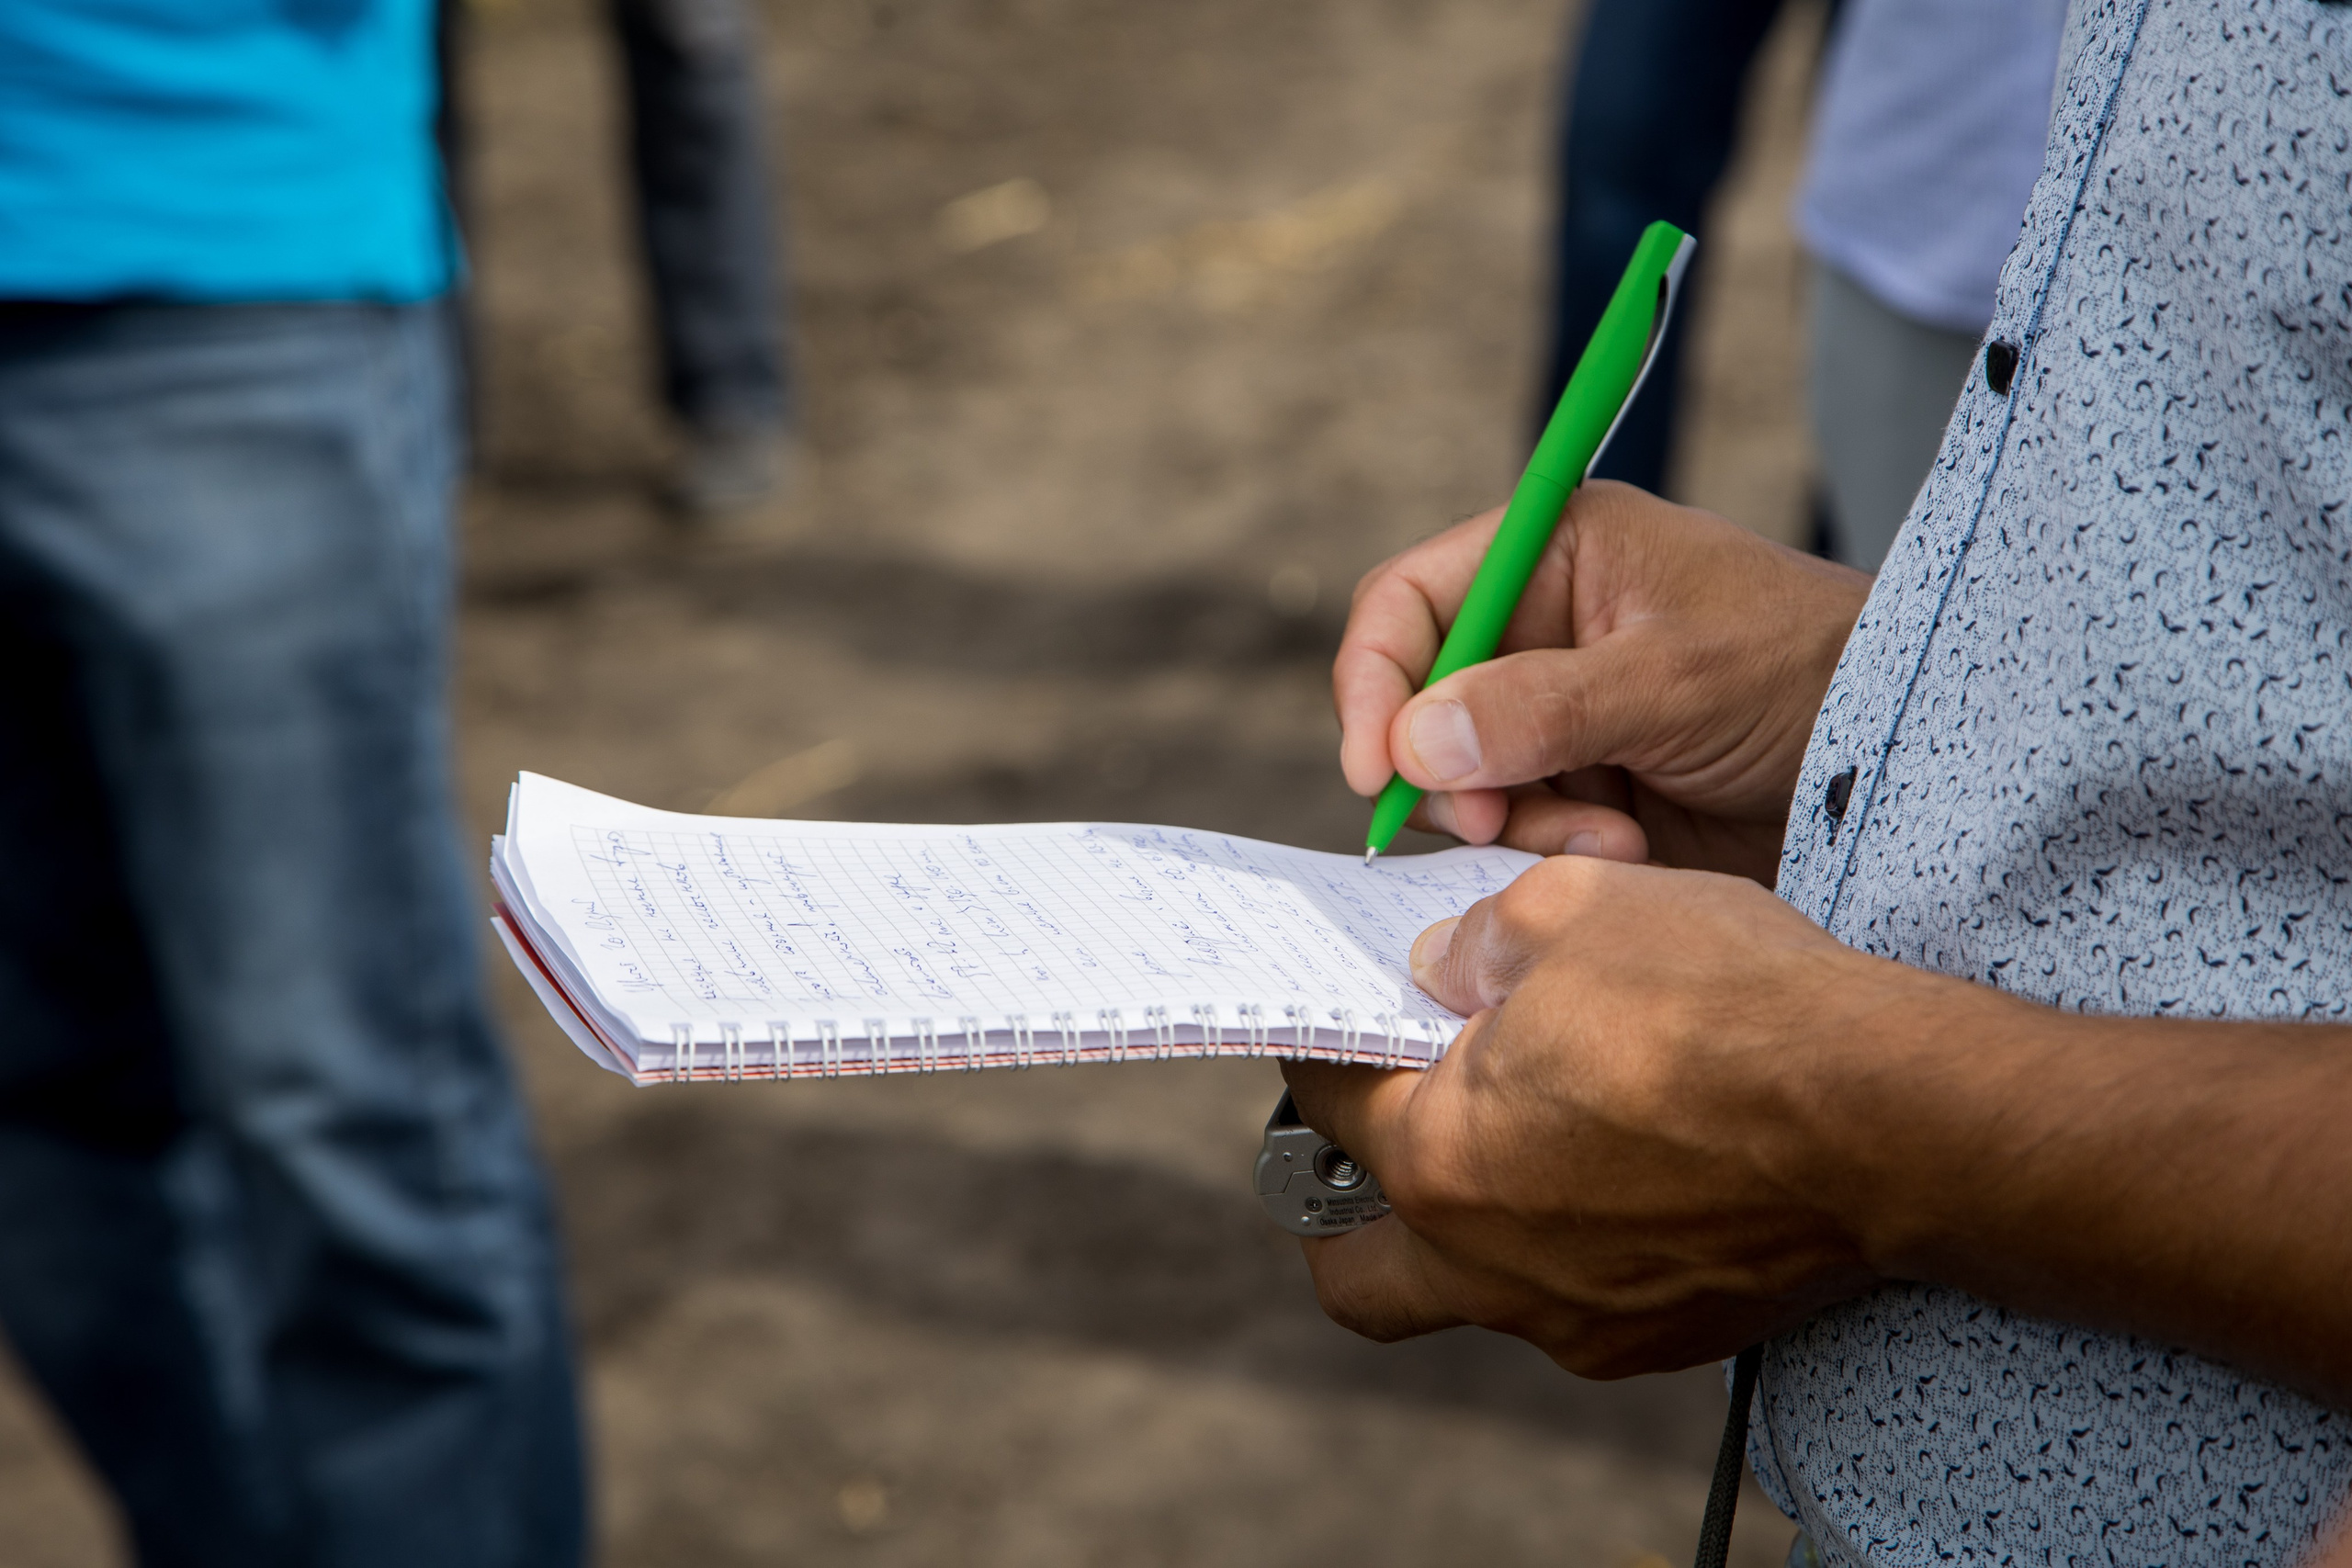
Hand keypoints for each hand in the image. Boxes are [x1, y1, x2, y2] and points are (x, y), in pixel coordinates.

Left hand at [1282, 855, 2351, 1405]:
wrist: (1892, 1110)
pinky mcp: (1668, 1334)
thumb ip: (1475, 940)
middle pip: (1355, 1266)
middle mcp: (1494, 1265)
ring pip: (1471, 1291)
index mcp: (1439, 1160)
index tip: (1350, 1008)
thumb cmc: (1729, 1006)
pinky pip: (1577, 1302)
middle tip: (1389, 1123)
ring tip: (1524, 1127)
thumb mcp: (1569, 908)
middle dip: (1345, 1202)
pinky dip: (1569, 1243)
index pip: (1328, 1101)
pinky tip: (1621, 1164)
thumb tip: (1444, 964)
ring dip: (1469, 1219)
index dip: (1330, 1038)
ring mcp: (1583, 1315)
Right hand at [1335, 482, 1869, 880]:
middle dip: (1448, 773)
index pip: (1410, 603)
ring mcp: (1555, 714)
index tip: (1375, 769)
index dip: (1373, 681)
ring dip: (1514, 823)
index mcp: (1553, 555)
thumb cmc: (1810, 673)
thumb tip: (1415, 741)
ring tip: (1608, 836)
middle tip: (1495, 825)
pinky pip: (1511, 829)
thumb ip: (1542, 708)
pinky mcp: (1580, 787)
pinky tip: (1626, 848)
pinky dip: (1549, 852)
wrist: (1902, 763)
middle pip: (1416, 704)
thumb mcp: (1675, 680)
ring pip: (1459, 781)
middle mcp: (1538, 630)